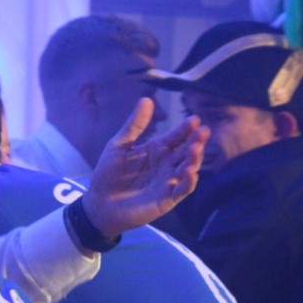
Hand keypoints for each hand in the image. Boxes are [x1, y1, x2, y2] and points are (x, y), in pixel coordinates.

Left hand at [82, 98, 207, 238]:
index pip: (175, 137)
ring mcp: (168, 182)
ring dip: (193, 159)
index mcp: (156, 150)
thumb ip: (134, 125)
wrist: (98, 203)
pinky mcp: (166, 200)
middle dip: (195, 141)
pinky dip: (188, 182)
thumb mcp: (119, 145)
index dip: (185, 129)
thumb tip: (147, 99)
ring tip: (195, 148)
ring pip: (187, 169)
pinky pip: (181, 190)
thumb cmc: (108, 174)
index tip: (194, 120)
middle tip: (203, 131)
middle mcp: (166, 165)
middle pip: (185, 152)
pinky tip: (190, 172)